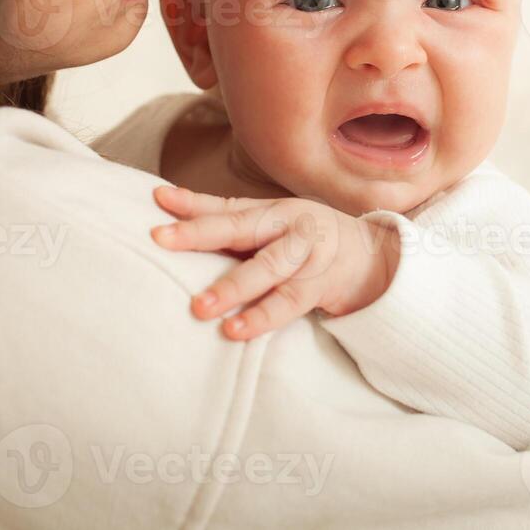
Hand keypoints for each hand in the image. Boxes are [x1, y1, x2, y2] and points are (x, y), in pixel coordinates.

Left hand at [150, 186, 401, 340]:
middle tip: (161, 240)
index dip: (191, 204)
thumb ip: (224, 217)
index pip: (226, 206)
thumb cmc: (306, 241)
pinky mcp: (319, 286)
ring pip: (266, 269)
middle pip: (240, 228)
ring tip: (200, 307)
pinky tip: (235, 330)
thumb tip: (164, 200)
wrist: (372, 259)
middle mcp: (288, 226)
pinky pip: (288, 304)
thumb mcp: (271, 224)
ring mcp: (306, 256)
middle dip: (200, 234)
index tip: (157, 201)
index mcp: (272, 210)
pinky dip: (261, 317)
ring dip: (232, 287)